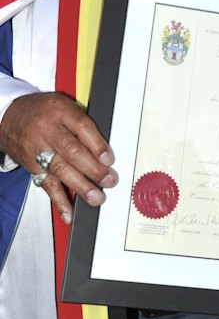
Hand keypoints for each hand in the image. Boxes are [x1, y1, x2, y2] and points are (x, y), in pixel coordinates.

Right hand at [0, 92, 116, 223]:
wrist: (9, 118)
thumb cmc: (43, 112)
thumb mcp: (63, 106)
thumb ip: (83, 124)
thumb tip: (105, 150)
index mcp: (60, 111)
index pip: (81, 126)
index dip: (96, 144)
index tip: (109, 159)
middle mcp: (48, 130)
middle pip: (72, 150)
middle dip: (92, 168)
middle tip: (108, 180)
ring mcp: (38, 150)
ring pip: (60, 169)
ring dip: (80, 186)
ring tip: (95, 197)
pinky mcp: (33, 167)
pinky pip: (47, 185)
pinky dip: (59, 200)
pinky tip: (69, 212)